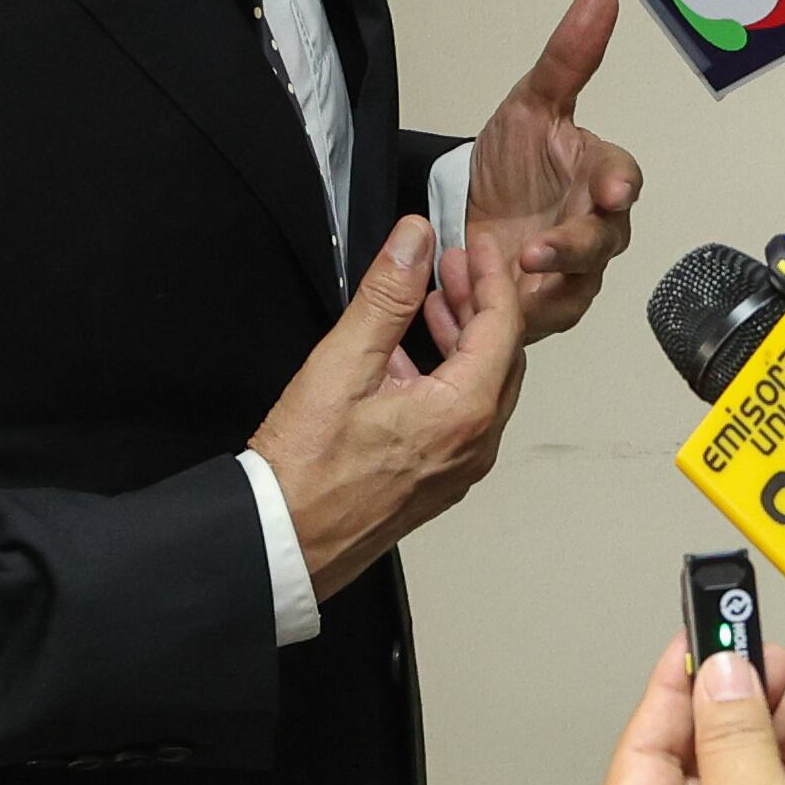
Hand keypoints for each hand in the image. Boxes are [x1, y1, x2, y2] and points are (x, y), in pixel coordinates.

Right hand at [255, 218, 524, 596]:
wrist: (281, 543)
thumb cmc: (305, 469)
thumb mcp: (343, 365)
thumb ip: (386, 297)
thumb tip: (414, 241)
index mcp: (464, 413)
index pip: (503, 326)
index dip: (491, 277)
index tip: (477, 245)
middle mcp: (475, 445)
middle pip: (502, 357)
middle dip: (479, 306)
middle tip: (450, 268)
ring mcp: (459, 469)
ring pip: (483, 388)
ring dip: (462, 341)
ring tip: (428, 304)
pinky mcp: (437, 483)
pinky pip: (461, 418)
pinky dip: (447, 377)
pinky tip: (406, 360)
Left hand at [443, 0, 642, 348]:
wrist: (478, 210)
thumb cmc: (517, 158)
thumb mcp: (531, 103)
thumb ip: (568, 58)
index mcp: (600, 175)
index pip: (622, 177)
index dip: (619, 183)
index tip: (614, 189)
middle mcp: (597, 229)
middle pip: (601, 243)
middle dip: (574, 248)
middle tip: (539, 252)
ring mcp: (573, 275)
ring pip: (572, 289)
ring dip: (540, 291)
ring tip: (500, 285)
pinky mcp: (543, 310)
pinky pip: (533, 320)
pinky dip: (504, 315)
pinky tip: (471, 307)